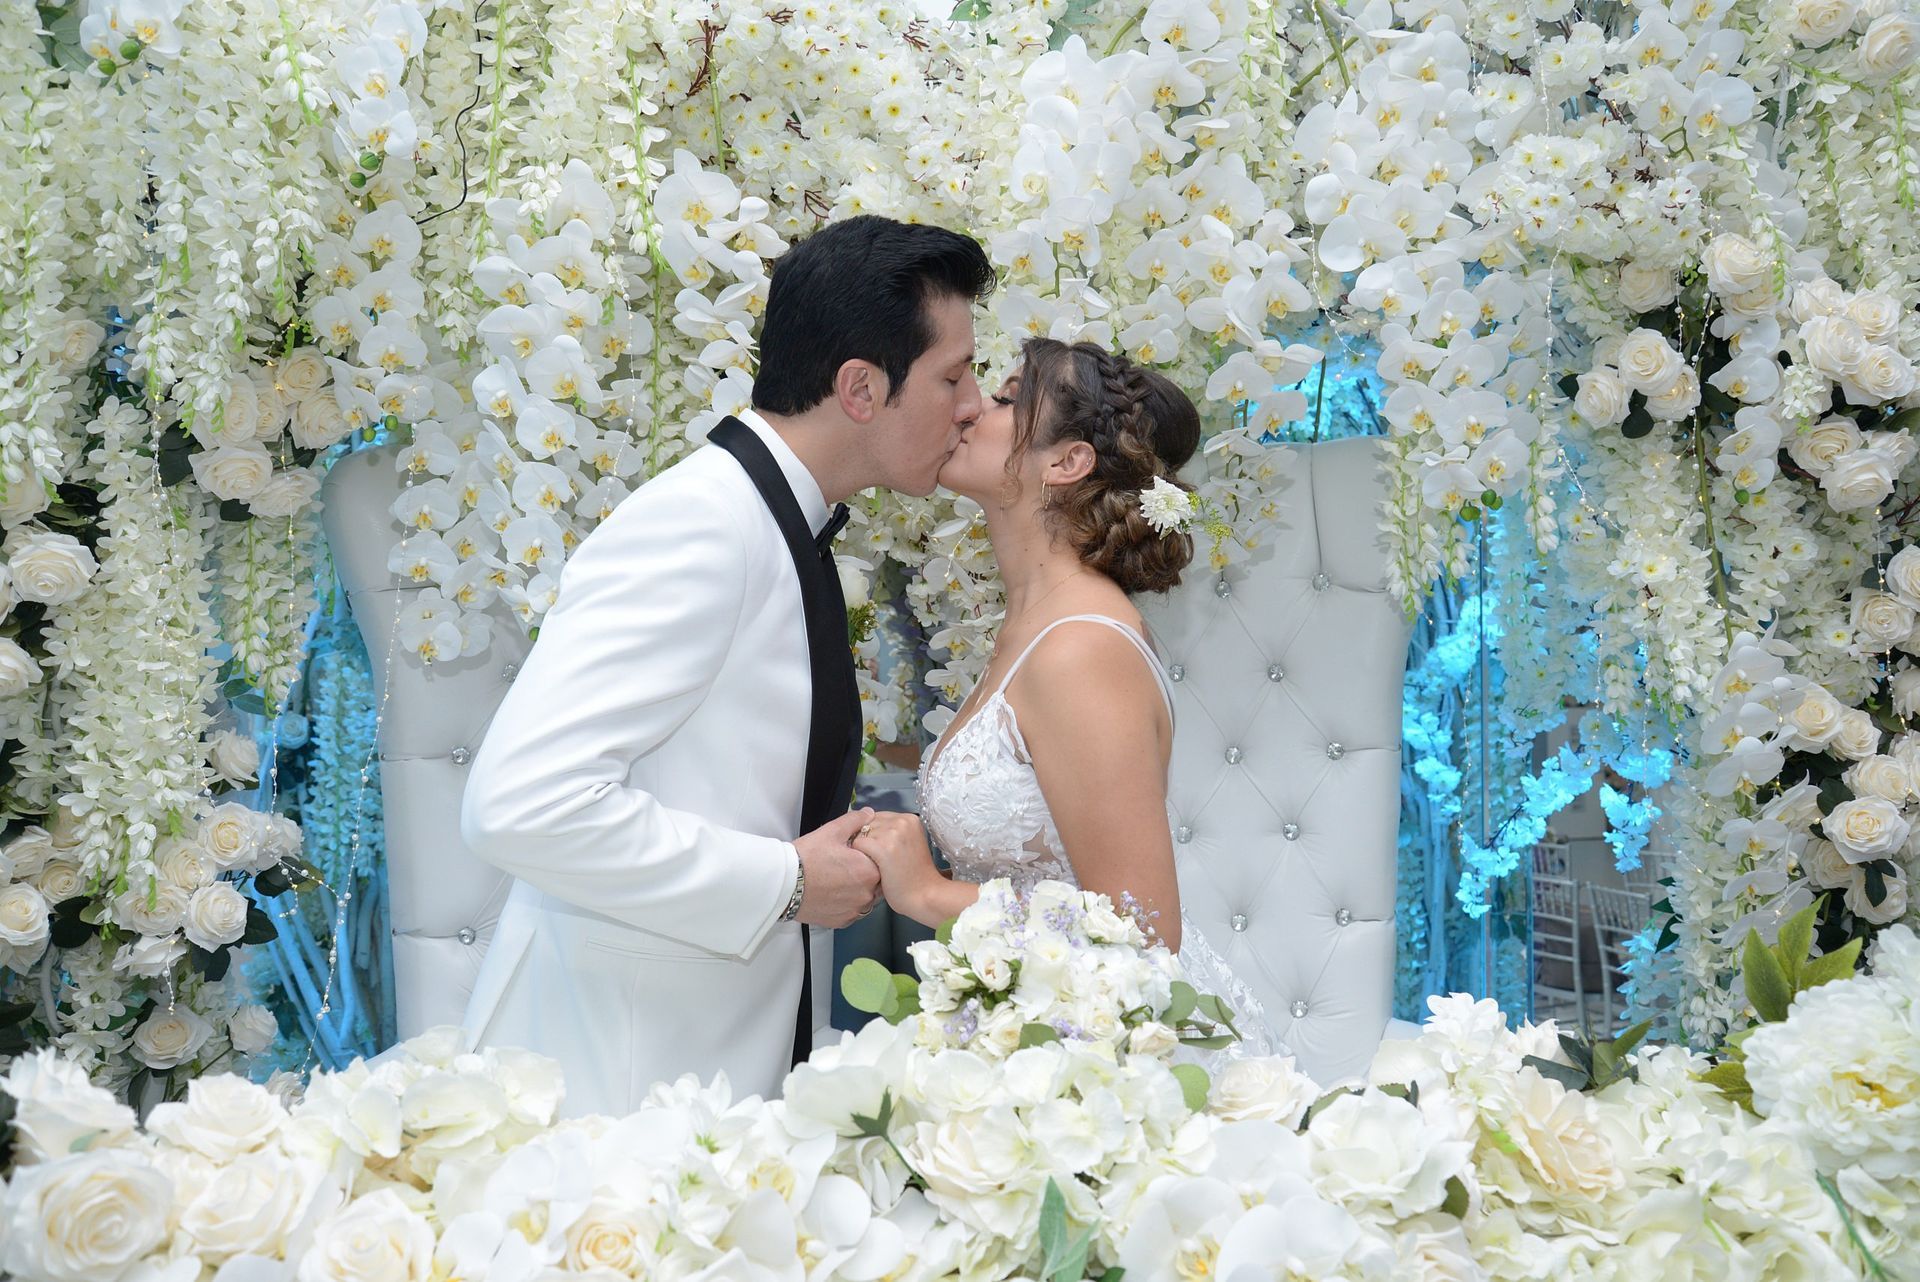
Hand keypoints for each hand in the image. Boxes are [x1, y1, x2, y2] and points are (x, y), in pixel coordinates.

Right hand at [793, 808, 880, 927]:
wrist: (784, 884)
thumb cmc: (806, 858)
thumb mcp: (832, 831)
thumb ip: (855, 821)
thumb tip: (869, 814)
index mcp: (868, 871)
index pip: (882, 863)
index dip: (868, 855)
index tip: (855, 853)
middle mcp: (866, 895)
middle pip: (875, 882)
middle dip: (864, 873)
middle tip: (843, 866)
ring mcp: (854, 910)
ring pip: (864, 898)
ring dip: (857, 889)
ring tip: (836, 880)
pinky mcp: (842, 921)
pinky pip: (851, 911)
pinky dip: (846, 903)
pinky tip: (832, 893)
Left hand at [850, 811, 939, 921]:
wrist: (925, 895)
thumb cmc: (914, 875)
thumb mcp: (908, 843)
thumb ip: (891, 831)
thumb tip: (864, 825)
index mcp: (910, 818)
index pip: (877, 817)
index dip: (874, 834)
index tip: (882, 850)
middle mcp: (902, 821)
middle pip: (868, 823)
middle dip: (868, 840)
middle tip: (881, 860)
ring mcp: (893, 833)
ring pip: (861, 833)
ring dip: (863, 849)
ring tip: (879, 864)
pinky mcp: (883, 847)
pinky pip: (858, 844)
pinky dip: (859, 857)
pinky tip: (873, 867)